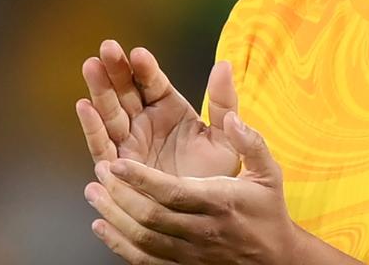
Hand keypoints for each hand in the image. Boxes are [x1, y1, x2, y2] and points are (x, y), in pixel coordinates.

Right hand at [76, 40, 239, 177]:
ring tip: (91, 66)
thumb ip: (223, 101)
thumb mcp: (225, 136)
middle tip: (107, 47)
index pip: (153, 83)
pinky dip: (93, 127)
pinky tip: (84, 106)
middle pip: (126, 91)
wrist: (207, 214)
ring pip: (110, 112)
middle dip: (115, 70)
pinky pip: (102, 145)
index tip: (139, 54)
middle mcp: (145, 122)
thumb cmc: (218, 175)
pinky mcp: (118, 168)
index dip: (146, 68)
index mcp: (169, 109)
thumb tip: (224, 64)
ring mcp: (130, 143)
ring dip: (100, 90)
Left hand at [86, 111, 300, 264]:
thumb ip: (250, 142)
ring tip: (93, 193)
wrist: (275, 260)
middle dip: (120, 193)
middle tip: (101, 172)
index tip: (119, 163)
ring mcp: (189, 253)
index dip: (141, 179)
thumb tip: (232, 118)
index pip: (173, 192)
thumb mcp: (268, 172)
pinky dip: (118, 244)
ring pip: (141, 239)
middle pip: (150, 216)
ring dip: (113, 216)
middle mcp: (201, 231)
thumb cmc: (268, 212)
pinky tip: (102, 227)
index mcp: (219, 202)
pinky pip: (143, 260)